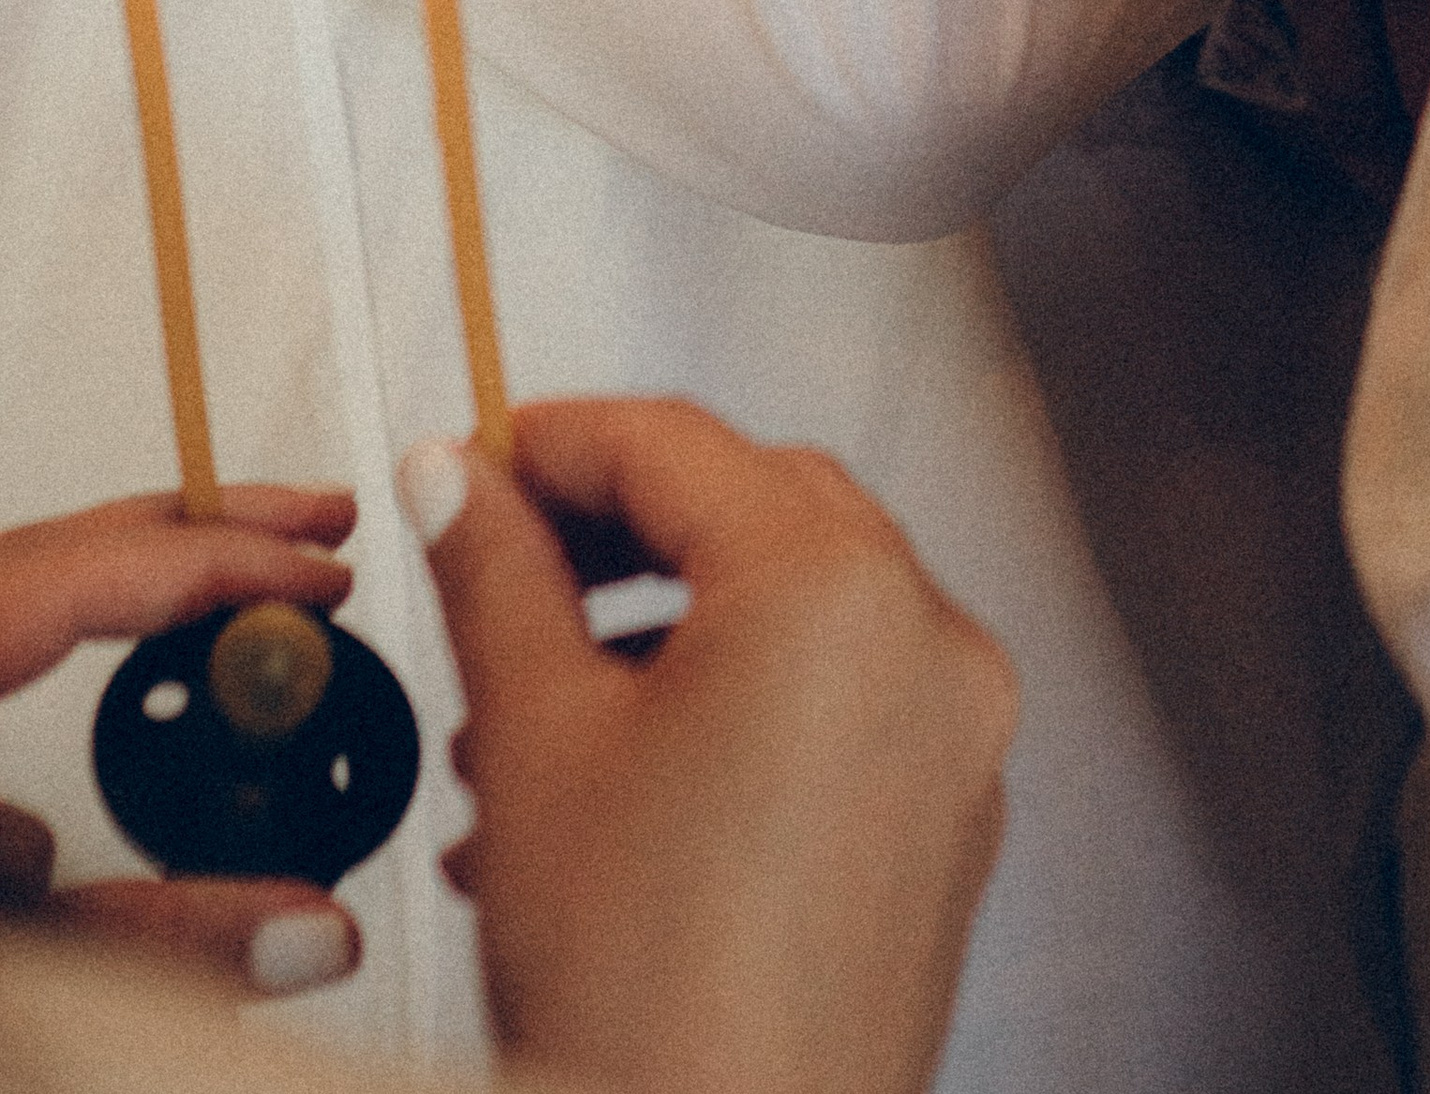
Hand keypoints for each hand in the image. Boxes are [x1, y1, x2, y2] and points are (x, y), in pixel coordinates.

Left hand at [0, 485, 359, 998]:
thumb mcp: (12, 965)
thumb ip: (151, 946)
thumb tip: (313, 928)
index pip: (92, 567)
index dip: (224, 561)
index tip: (325, 576)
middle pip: (60, 548)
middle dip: (203, 533)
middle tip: (322, 527)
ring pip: (24, 596)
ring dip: (137, 599)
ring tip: (254, 602)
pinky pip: (0, 656)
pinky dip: (60, 651)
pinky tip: (121, 731)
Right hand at [405, 399, 1015, 1093]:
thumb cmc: (641, 997)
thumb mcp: (534, 744)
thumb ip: (498, 576)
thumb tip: (463, 480)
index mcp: (834, 591)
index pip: (677, 445)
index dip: (555, 443)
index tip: (476, 464)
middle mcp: (928, 644)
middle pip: (759, 507)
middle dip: (622, 531)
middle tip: (508, 559)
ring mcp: (955, 741)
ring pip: (802, 612)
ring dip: (670, 628)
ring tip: (533, 712)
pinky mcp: (949, 828)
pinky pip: (843, 709)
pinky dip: (738, 709)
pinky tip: (618, 791)